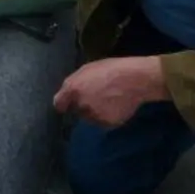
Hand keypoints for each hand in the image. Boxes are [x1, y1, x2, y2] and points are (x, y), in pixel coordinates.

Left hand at [52, 57, 167, 127]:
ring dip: (95, 112)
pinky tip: (117, 106)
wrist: (136, 79)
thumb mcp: (88, 69)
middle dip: (83, 105)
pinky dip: (108, 117)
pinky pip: (103, 122)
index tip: (68, 104)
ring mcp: (94, 116)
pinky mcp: (107, 124)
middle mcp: (80, 105)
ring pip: (90, 117)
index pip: (58, 104)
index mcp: (73, 89)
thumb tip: (67, 95)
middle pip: (76, 111)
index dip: (64, 104)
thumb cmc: (112, 69)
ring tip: (109, 100)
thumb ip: (74, 82)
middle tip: (98, 96)